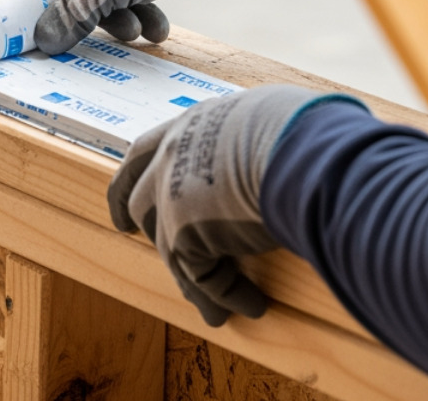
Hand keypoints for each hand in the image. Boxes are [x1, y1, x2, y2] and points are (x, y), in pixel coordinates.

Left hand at [107, 85, 363, 326]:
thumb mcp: (271, 118)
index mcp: (192, 124)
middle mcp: (172, 157)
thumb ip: (259, 136)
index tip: (126, 193)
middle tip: (129, 232)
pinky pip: (202, 277)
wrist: (297, 148)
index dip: (133, 174)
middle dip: (134, 217)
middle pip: (141, 197)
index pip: (147, 148)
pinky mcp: (184, 235)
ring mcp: (173, 197)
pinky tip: (252, 305)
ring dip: (195, 281)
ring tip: (216, 308)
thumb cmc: (302, 128)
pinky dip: (226, 295)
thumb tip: (285, 146)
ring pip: (169, 247)